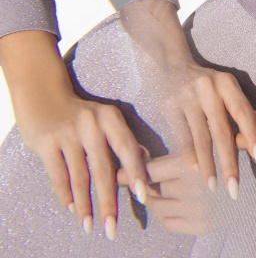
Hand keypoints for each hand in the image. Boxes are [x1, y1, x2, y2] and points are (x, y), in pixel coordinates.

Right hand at [15, 89, 149, 240]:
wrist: (44, 96)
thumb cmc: (83, 114)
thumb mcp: (106, 119)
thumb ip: (122, 138)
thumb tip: (144, 157)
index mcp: (111, 117)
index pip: (127, 148)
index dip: (137, 172)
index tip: (143, 196)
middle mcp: (91, 123)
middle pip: (103, 169)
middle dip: (109, 201)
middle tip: (112, 227)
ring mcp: (67, 133)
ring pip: (79, 176)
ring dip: (85, 205)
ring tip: (90, 226)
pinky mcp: (46, 142)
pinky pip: (58, 175)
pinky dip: (65, 195)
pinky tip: (72, 209)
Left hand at [116, 147, 214, 235]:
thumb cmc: (234, 155)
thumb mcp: (211, 138)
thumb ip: (183, 141)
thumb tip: (137, 151)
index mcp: (191, 163)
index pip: (148, 170)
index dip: (131, 170)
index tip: (116, 171)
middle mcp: (190, 188)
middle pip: (150, 189)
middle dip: (141, 184)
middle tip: (131, 180)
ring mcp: (194, 210)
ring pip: (157, 205)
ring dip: (153, 197)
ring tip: (152, 189)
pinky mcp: (199, 226)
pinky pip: (167, 222)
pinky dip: (164, 213)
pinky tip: (168, 203)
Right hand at [155, 60, 255, 200]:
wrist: (171, 63)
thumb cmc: (207, 82)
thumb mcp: (226, 86)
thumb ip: (240, 107)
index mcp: (227, 83)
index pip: (243, 113)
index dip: (253, 136)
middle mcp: (208, 89)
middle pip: (222, 132)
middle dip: (229, 163)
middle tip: (235, 189)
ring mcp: (187, 98)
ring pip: (200, 139)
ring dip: (208, 166)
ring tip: (214, 187)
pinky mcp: (169, 107)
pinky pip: (183, 138)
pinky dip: (190, 157)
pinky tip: (196, 171)